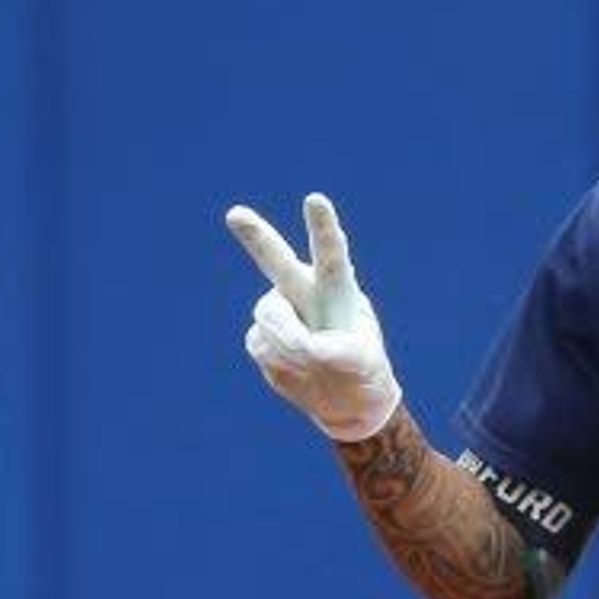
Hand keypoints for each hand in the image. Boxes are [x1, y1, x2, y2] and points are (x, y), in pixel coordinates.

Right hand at [225, 191, 402, 442]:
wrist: (344, 398)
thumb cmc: (362, 371)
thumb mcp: (362, 364)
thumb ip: (333, 352)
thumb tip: (302, 348)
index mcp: (338, 291)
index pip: (331, 256)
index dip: (323, 228)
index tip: (315, 199)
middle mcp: (305, 292)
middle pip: (278, 261)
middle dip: (256, 237)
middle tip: (235, 215)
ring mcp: (281, 312)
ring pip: (268, 316)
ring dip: (287, 342)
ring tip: (310, 361)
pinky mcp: (262, 336)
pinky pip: (260, 345)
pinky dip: (278, 362)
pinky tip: (297, 368)